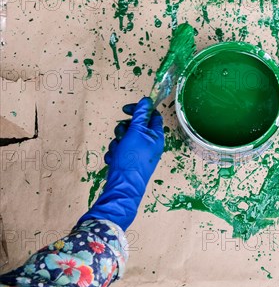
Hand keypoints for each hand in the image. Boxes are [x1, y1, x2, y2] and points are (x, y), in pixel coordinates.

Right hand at [79, 97, 164, 230]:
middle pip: (135, 126)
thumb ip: (141, 115)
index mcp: (156, 136)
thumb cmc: (132, 159)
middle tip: (121, 135)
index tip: (125, 109)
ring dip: (117, 142)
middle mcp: (149, 144)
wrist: (123, 186)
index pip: (151, 115)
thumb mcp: (136, 132)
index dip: (139, 110)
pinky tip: (114, 160)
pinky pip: (119, 150)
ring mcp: (139, 153)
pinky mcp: (129, 161)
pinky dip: (115, 153)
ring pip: (124, 138)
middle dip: (123, 129)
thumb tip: (147, 100)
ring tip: (118, 151)